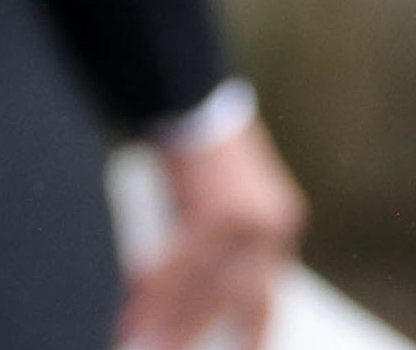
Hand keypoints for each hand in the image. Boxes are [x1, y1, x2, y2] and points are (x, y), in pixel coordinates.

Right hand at [119, 119, 307, 349]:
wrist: (186, 92)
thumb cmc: (197, 142)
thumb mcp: (220, 195)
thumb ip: (216, 240)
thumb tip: (185, 286)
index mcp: (280, 224)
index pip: (263, 292)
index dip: (250, 329)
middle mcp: (272, 228)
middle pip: (235, 299)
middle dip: (206, 335)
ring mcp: (247, 223)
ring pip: (204, 290)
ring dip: (172, 323)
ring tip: (146, 346)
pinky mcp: (215, 214)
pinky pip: (179, 267)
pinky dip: (154, 292)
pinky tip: (135, 313)